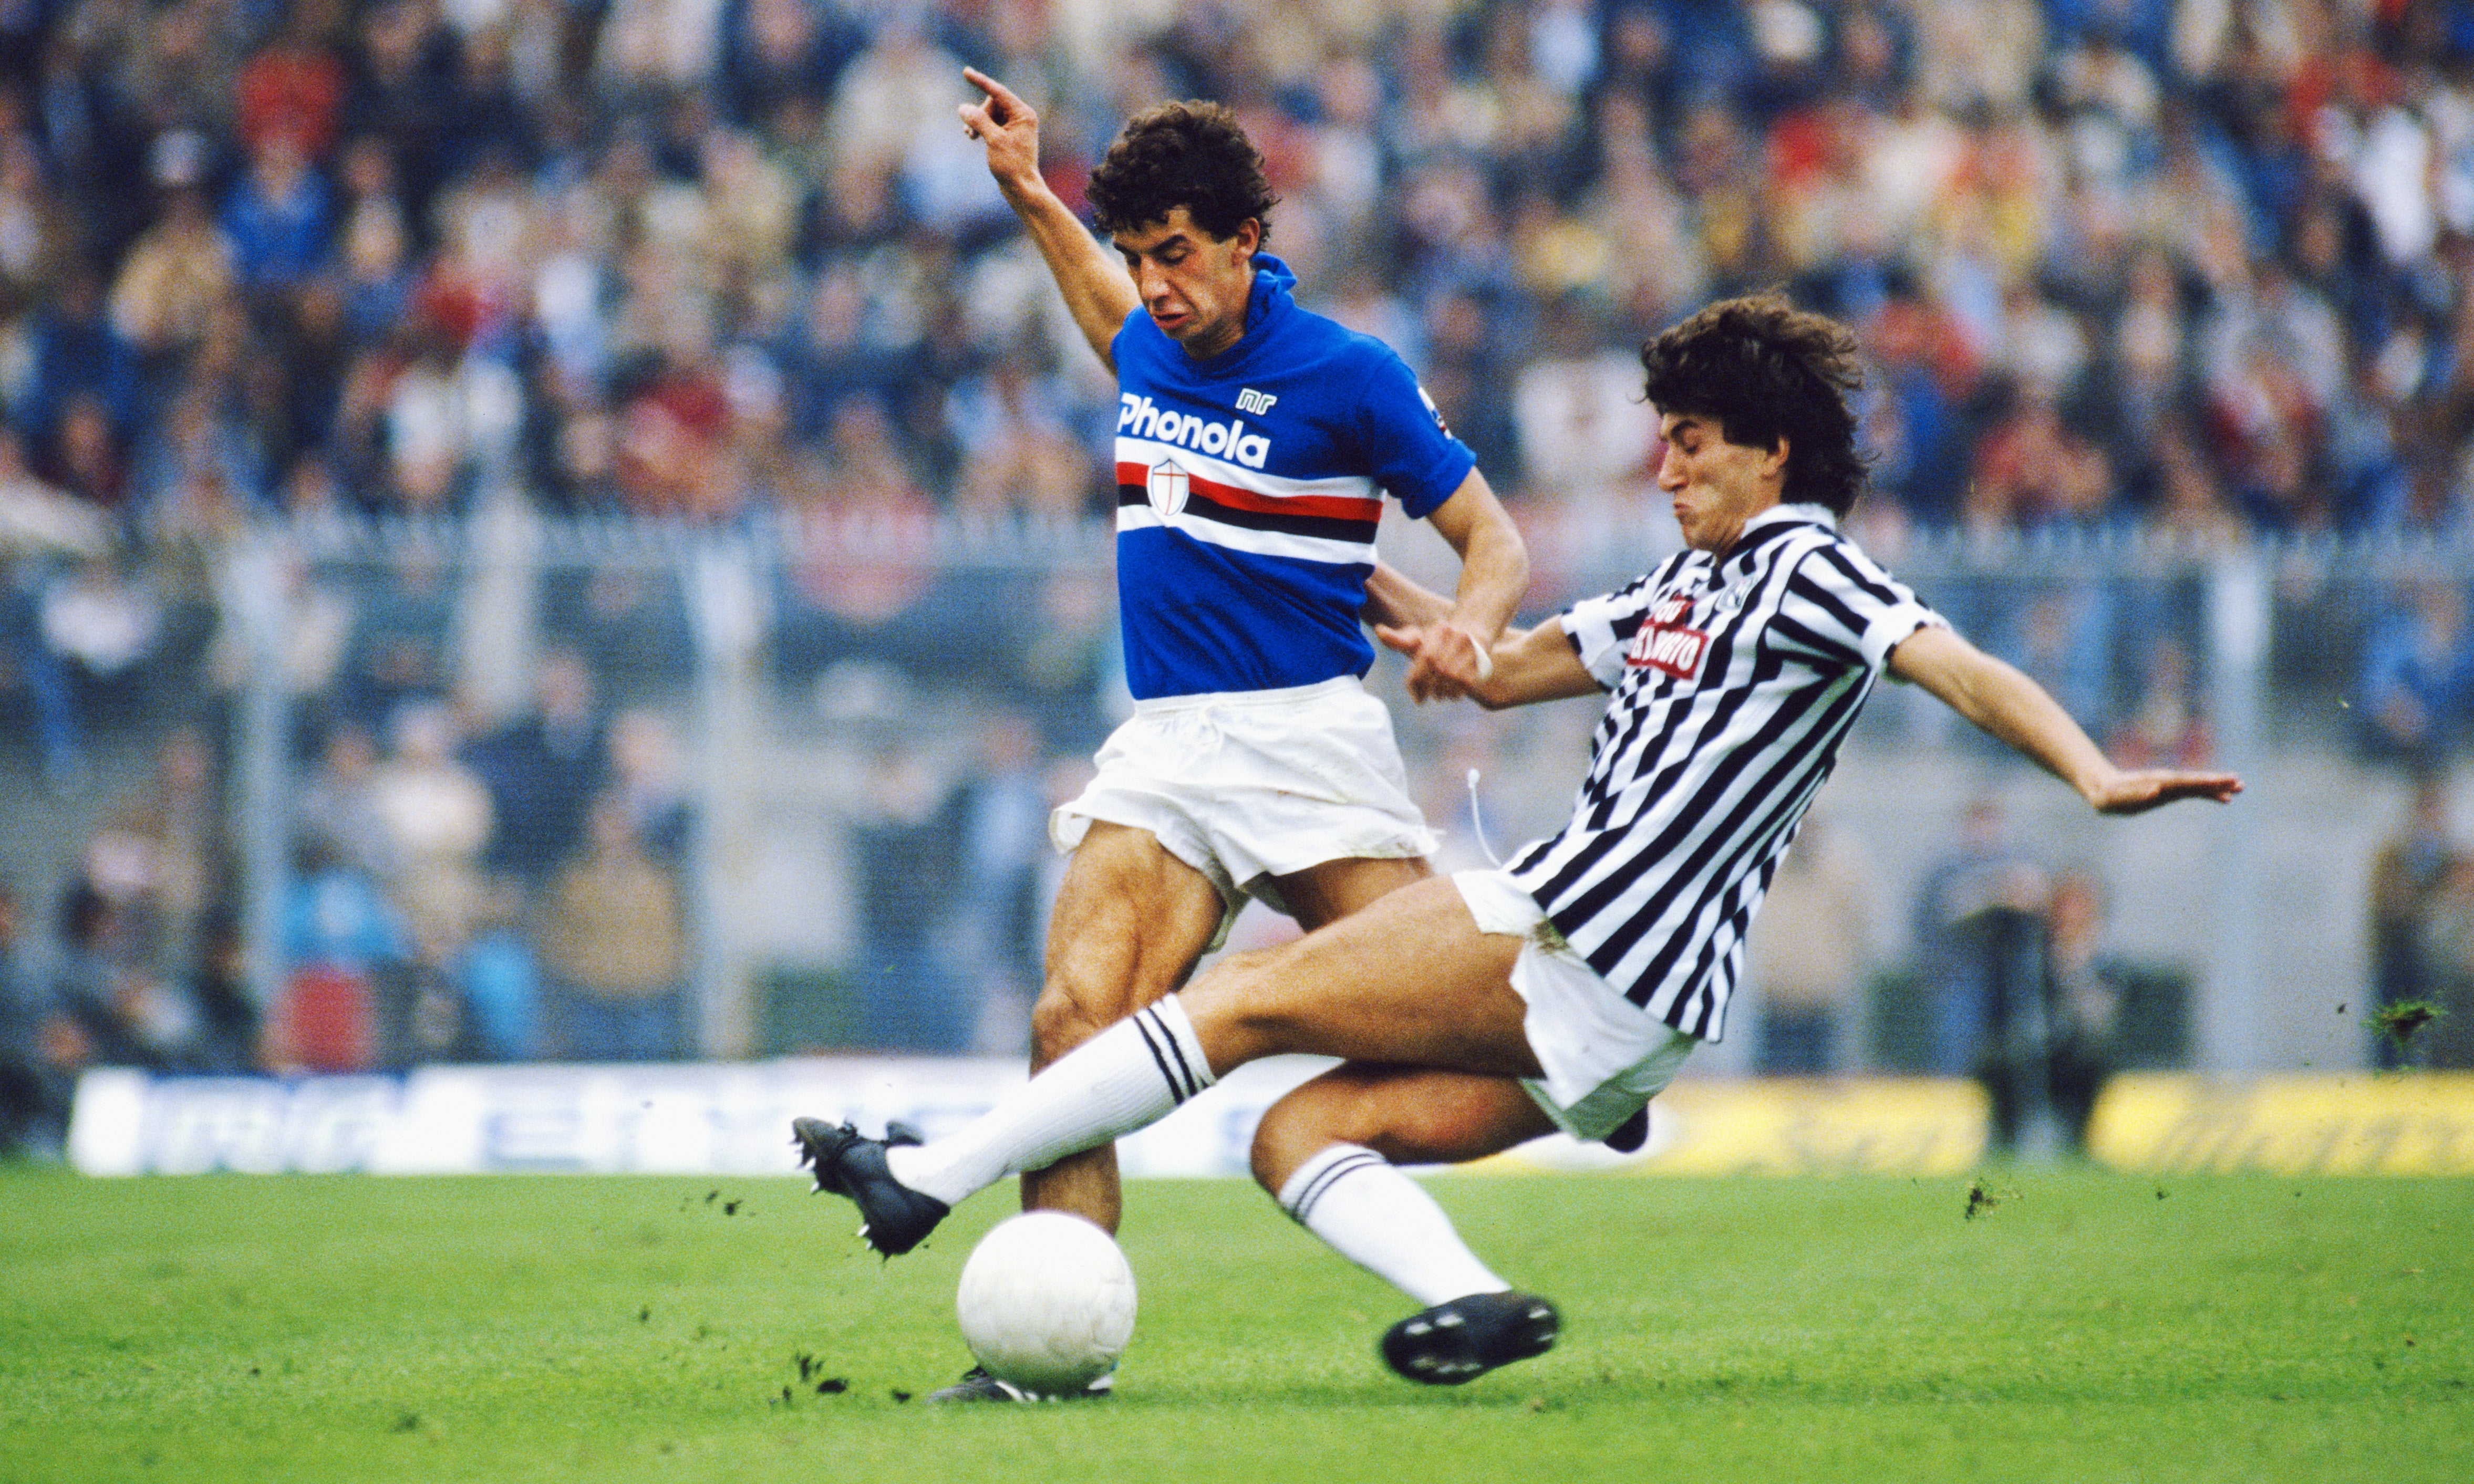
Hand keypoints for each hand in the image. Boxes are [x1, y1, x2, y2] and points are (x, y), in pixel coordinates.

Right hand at [959, 68, 1042, 196]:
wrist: (1021, 188)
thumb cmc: (1011, 166)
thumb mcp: (993, 140)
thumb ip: (978, 120)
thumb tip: (963, 107)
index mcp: (1023, 114)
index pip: (998, 91)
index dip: (980, 81)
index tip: (966, 71)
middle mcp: (1022, 116)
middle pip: (993, 103)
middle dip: (978, 113)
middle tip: (970, 130)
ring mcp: (1016, 125)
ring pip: (989, 113)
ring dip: (977, 121)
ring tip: (969, 135)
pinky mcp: (1009, 134)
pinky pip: (991, 123)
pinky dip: (980, 127)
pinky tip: (971, 136)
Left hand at [1376, 621, 1493, 702]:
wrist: (1473, 632)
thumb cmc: (1438, 640)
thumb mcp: (1419, 637)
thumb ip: (1399, 639)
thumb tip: (1379, 631)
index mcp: (1439, 631)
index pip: (1424, 658)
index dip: (1416, 680)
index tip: (1415, 695)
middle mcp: (1456, 638)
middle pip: (1437, 671)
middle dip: (1428, 688)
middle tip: (1422, 698)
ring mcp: (1470, 650)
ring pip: (1452, 679)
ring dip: (1441, 693)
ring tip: (1437, 695)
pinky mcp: (1480, 663)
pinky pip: (1465, 685)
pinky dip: (1455, 694)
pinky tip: (1449, 694)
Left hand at [2084, 768, 2243, 814]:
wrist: (2104, 790)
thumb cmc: (2109, 796)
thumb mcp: (2118, 798)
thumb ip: (2134, 795)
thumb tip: (2155, 790)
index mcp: (2159, 782)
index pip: (2187, 782)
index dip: (2205, 782)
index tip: (2224, 782)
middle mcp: (2168, 782)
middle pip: (2197, 782)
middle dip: (2218, 783)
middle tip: (2240, 784)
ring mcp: (2171, 786)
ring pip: (2199, 786)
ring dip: (2218, 788)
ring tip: (2239, 789)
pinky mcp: (2170, 793)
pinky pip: (2194, 793)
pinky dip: (2209, 795)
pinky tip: (2224, 800)